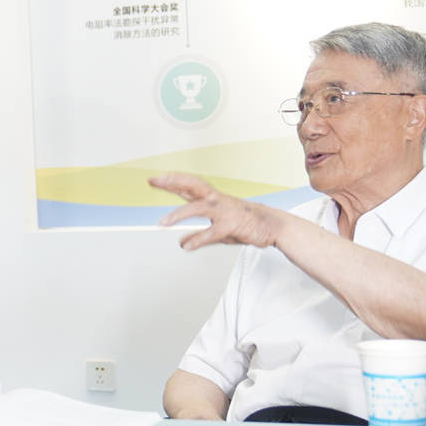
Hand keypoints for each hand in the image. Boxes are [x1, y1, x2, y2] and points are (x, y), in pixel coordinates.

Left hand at [150, 173, 285, 250]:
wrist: (272, 226)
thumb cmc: (244, 223)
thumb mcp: (218, 231)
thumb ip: (198, 235)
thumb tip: (181, 243)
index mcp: (212, 199)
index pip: (188, 186)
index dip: (170, 181)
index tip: (153, 179)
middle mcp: (216, 200)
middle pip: (191, 186)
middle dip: (173, 182)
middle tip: (156, 181)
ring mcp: (224, 211)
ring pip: (198, 208)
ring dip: (179, 214)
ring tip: (163, 222)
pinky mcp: (232, 224)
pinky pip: (213, 232)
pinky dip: (199, 238)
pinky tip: (187, 246)